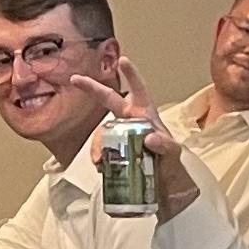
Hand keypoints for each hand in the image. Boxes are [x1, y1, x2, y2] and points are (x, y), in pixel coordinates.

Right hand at [71, 57, 198, 222]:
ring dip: (97, 144)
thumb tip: (149, 138)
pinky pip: (102, 151)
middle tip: (75, 79)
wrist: (166, 187)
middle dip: (93, 89)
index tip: (123, 61)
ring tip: (99, 160)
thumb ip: (165, 146)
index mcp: (146, 116)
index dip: (131, 76)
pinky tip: (100, 167)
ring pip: (102, 132)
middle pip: (110, 101)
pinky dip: (98, 158)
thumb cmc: (172, 164)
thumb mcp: (173, 154)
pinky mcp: (115, 153)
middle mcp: (131, 122)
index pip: (139, 91)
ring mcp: (121, 137)